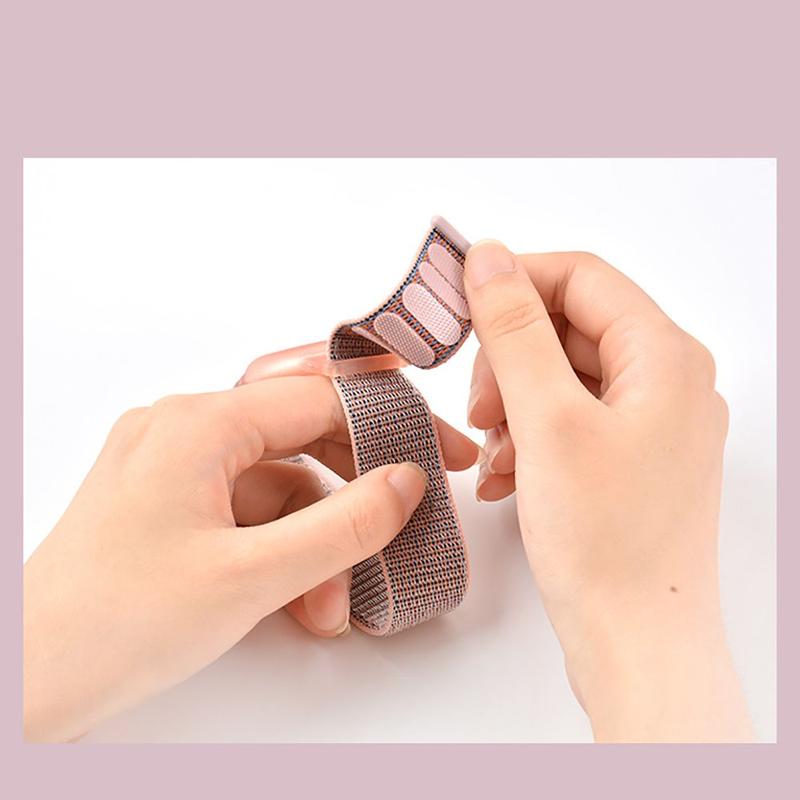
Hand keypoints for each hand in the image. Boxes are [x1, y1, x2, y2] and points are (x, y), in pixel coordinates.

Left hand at [23, 376, 478, 741]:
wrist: (28, 681)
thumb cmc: (117, 622)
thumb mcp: (251, 577)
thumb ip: (344, 525)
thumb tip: (408, 482)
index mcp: (199, 423)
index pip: (320, 398)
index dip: (393, 423)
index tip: (446, 451)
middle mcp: (185, 429)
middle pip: (301, 437)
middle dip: (356, 489)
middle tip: (411, 515)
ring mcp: (175, 467)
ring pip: (278, 485)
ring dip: (317, 540)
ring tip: (336, 603)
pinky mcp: (171, 504)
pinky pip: (247, 512)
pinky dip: (282, 551)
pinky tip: (303, 604)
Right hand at [463, 242, 752, 741]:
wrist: (637, 645)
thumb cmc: (605, 543)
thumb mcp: (547, 422)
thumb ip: (514, 332)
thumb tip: (489, 258)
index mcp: (665, 357)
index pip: (581, 278)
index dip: (514, 282)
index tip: (457, 302)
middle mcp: (667, 382)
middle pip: (569, 328)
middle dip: (510, 360)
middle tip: (479, 406)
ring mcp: (650, 424)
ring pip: (563, 377)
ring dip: (514, 404)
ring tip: (493, 454)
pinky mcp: (629, 459)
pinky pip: (569, 420)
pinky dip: (528, 437)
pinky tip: (504, 477)